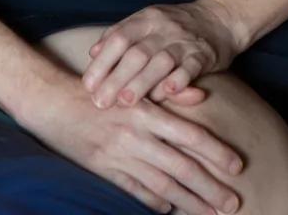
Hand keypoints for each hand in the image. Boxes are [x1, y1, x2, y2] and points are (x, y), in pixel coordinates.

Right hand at [17, 71, 242, 214]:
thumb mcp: (131, 85)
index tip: (236, 166)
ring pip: (163, 184)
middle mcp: (135, 136)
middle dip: (210, 188)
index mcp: (146, 112)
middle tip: (232, 203)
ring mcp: (119, 155)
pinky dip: (154, 202)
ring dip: (189, 202)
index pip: (189, 135)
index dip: (215, 152)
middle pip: (181, 167)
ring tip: (210, 213)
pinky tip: (170, 210)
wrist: (51, 102)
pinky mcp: (104, 169)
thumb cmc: (96, 89)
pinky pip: (134, 191)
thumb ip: (167, 92)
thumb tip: (200, 95)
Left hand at [84, 0, 243, 108]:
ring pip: (161, 61)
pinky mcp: (204, 55)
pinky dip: (178, 81)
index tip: (87, 85)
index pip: (118, 38)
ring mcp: (184, 41)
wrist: (220, 19)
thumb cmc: (175, 27)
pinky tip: (166, 93)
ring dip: (142, 83)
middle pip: (136, 53)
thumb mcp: (146, 23)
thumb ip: (120, 36)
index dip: (101, 62)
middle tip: (101, 102)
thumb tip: (92, 54)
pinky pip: (190, 68)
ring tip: (126, 102)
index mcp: (145, 19)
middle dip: (116, 78)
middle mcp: (163, 28)